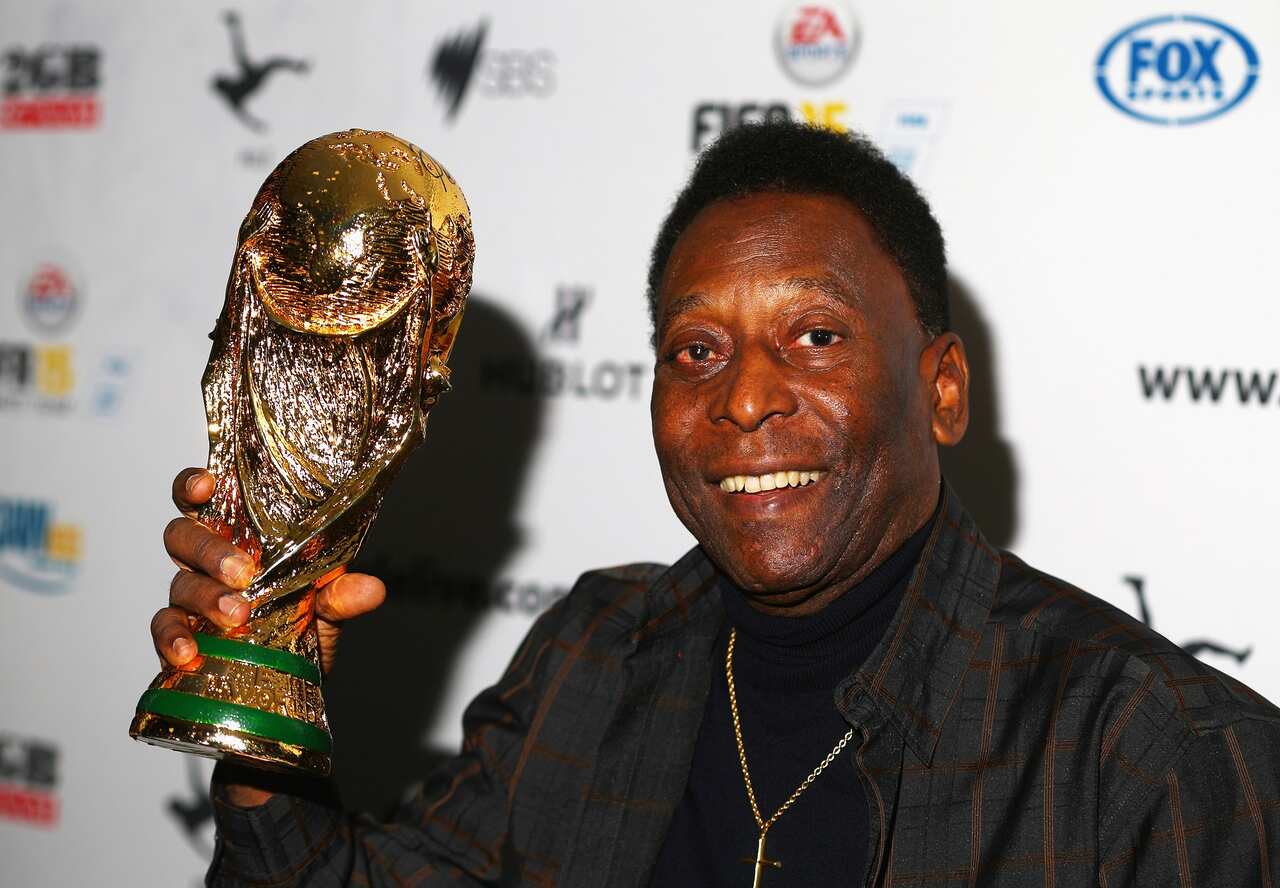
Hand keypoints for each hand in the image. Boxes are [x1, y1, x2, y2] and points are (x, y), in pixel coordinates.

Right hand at [151, 468, 386, 675]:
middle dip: (209, 549)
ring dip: (204, 598)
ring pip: (179, 584)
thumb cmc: (305, 621)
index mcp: (240, 536)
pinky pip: (165, 630)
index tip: (206, 485)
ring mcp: (192, 597)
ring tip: (236, 616)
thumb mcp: (331, 603)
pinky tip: (190, 653)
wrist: (293, 675)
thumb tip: (371, 589)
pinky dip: (174, 639)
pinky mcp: (184, 634)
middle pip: (183, 536)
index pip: (206, 498)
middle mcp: (209, 561)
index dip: (194, 485)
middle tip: (243, 572)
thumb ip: (344, 593)